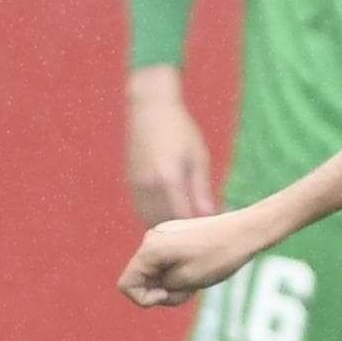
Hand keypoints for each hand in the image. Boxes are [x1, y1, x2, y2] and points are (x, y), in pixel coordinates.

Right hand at [119, 209, 270, 307]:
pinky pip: (167, 262)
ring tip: (199, 278)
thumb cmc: (220, 256)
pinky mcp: (175, 236)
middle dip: (163, 291)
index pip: (126, 285)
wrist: (247, 231)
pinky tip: (201, 268)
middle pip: (142, 279)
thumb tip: (155, 286)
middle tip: (192, 288)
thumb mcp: (186, 281)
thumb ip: (161, 289)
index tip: (169, 295)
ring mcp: (163, 235)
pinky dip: (180, 272)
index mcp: (150, 248)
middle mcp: (151, 238)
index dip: (144, 299)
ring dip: (173, 283)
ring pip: (156, 272)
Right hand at [126, 68, 217, 222]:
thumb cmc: (181, 131)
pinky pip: (141, 210)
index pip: (182, 216)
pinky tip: (171, 213)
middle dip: (182, 229)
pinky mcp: (130, 183)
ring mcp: (136, 185)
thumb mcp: (198, 158)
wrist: (150, 110)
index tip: (211, 227)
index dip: (197, 225)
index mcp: (168, 178)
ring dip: (166, 225)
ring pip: (149, 219)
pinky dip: (154, 216)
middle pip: (164, 222)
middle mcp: (148, 185)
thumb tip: (210, 215)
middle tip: (200, 228)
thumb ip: (202, 189)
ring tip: (186, 223)